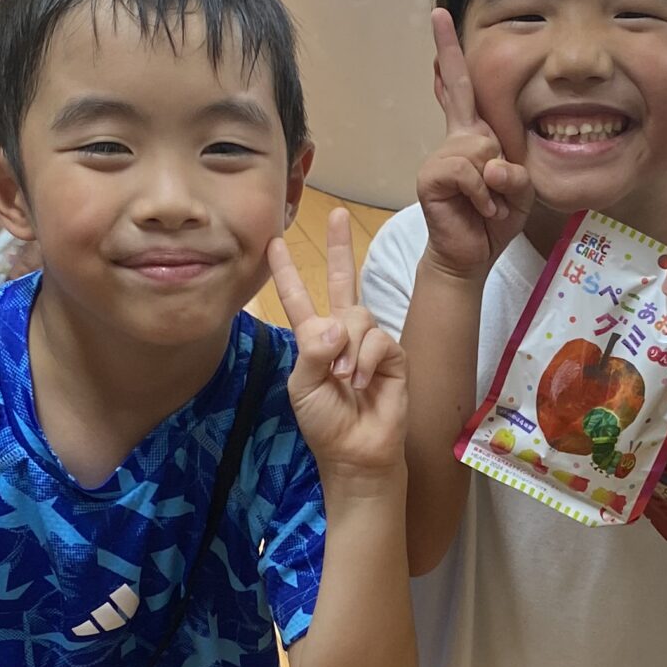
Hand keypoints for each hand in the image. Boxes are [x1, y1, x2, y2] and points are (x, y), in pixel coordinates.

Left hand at [269, 207, 406, 481]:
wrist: (356, 451)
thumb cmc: (325, 423)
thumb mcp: (303, 385)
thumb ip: (312, 350)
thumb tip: (336, 323)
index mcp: (313, 340)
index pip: (299, 298)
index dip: (287, 272)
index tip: (274, 243)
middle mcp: (342, 334)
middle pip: (343, 281)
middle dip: (339, 248)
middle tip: (338, 215)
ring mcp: (369, 342)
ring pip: (357, 316)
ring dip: (347, 348)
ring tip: (344, 378)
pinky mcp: (393, 354)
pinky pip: (377, 338)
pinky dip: (365, 359)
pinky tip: (361, 381)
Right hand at [417, 9, 529, 280]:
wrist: (471, 256)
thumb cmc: (495, 220)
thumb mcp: (520, 190)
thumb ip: (514, 171)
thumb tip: (487, 164)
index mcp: (475, 136)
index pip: (460, 87)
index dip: (449, 52)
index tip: (439, 15)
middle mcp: (455, 140)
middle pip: (465, 102)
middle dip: (460, 81)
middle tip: (465, 110)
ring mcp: (440, 157)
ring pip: (481, 150)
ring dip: (496, 186)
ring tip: (488, 206)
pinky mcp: (431, 177)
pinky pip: (470, 173)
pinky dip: (483, 196)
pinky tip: (480, 211)